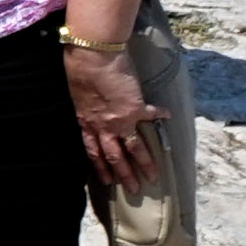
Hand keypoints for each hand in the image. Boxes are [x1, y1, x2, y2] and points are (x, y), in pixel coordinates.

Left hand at [65, 41, 159, 188]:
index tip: (106, 181)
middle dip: (124, 176)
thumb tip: (88, 102)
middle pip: (114, 157)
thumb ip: (84, 103)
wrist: (92, 55)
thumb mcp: (76, 91)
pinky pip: (152, 114)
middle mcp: (102, 126)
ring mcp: (120, 120)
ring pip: (134, 148)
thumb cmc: (77, 67)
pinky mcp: (135, 108)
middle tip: (134, 190)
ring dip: (145, 163)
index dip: (100, 167)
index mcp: (86, 121)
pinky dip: (160, 114)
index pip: (93, 151)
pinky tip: (168, 116)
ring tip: (154, 176)